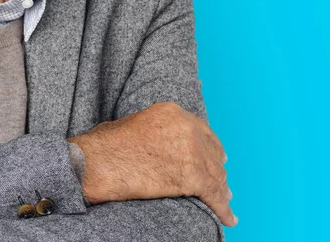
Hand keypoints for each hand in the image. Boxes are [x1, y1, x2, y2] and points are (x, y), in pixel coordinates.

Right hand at [68, 101, 236, 226]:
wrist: (100, 161)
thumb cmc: (107, 146)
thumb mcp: (135, 123)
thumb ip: (157, 130)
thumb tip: (164, 147)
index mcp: (172, 112)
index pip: (201, 130)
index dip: (210, 146)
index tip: (217, 156)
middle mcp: (186, 128)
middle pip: (211, 151)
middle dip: (216, 168)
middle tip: (221, 182)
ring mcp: (191, 151)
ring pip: (216, 174)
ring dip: (221, 190)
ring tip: (224, 201)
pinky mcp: (191, 177)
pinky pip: (214, 196)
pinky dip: (223, 209)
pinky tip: (229, 218)